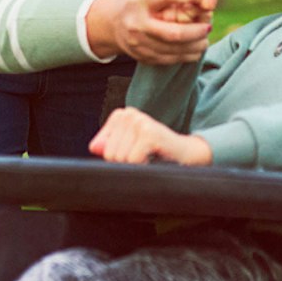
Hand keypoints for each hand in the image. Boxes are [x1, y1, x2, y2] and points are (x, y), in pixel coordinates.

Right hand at [85, 0, 218, 64]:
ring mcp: (138, 43)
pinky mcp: (143, 57)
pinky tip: (195, 46)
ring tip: (204, 37)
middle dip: (197, 31)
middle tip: (208, 26)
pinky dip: (189, 54)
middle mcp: (137, 23)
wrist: (113, 23)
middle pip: (173, 33)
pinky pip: (171, 60)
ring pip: (175, 49)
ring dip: (196, 44)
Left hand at [88, 107, 213, 165]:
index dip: (116, 157)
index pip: (100, 147)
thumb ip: (108, 146)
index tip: (133, 152)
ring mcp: (139, 122)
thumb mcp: (128, 147)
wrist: (186, 154)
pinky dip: (144, 166)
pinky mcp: (149, 133)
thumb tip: (94, 147)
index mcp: (120, 115)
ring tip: (149, 156)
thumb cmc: (156, 152)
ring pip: (120, 158)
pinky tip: (154, 158)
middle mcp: (129, 114)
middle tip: (143, 156)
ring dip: (136, 165)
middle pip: (109, 153)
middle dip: (126, 162)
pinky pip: (133, 160)